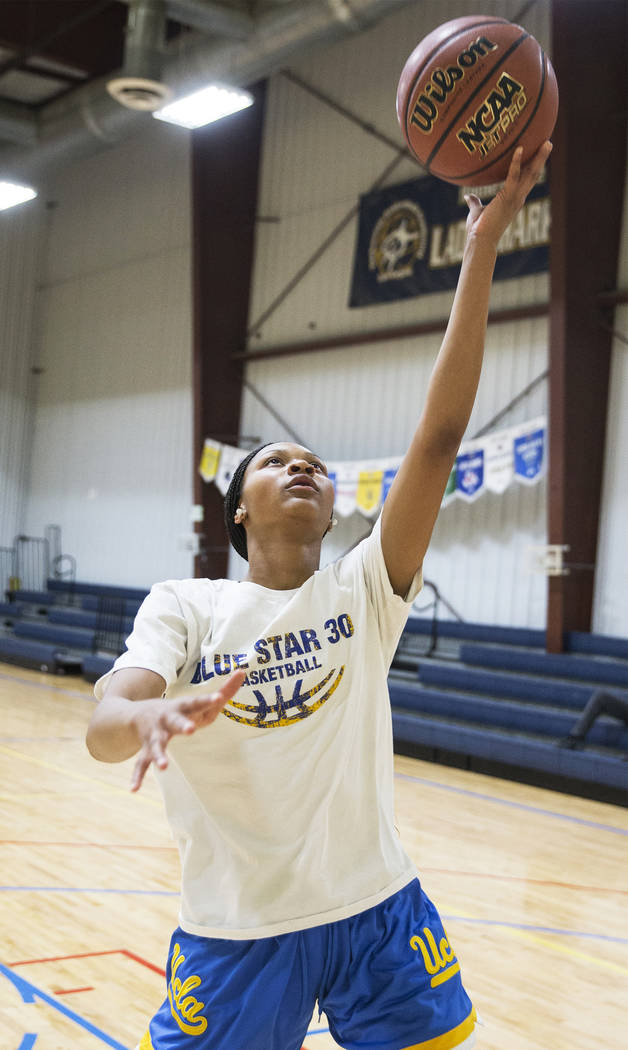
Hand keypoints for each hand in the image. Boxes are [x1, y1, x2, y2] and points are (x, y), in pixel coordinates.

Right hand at [129, 668, 245, 790]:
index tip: (218, 698)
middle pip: (175, 721)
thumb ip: (223, 690)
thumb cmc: (178, 710)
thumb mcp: (197, 701)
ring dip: (159, 754)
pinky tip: (134, 789)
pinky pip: (140, 763)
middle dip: (182, 725)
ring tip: (164, 767)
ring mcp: (154, 735)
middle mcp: (166, 720)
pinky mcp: (145, 750)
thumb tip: (243, 672)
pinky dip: (137, 776)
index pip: (196, 702)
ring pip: (156, 745)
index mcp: (181, 707)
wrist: (136, 714)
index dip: (207, 700)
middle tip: (191, 729)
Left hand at [464, 140, 552, 246]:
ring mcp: (515, 198)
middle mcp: (518, 198)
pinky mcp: (507, 198)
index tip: (537, 154)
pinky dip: (516, 162)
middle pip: (533, 175)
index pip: (526, 180)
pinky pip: (513, 176)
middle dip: (541, 159)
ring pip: (531, 174)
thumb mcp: (477, 212)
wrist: (480, 240)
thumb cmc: (478, 230)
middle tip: (548, 143)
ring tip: (546, 142)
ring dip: (539, 158)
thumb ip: (475, 203)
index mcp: (514, 200)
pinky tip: (519, 148)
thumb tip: (469, 196)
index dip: (532, 167)